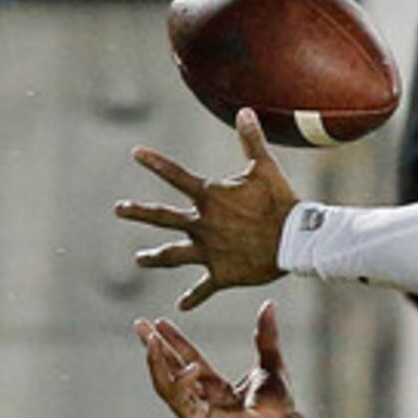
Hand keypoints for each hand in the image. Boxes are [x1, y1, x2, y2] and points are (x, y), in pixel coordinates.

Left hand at [115, 110, 297, 309]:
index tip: (136, 153)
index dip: (154, 163)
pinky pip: (203, 288)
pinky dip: (193, 298)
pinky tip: (181, 306)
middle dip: (138, 211)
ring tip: (140, 260)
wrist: (296, 240)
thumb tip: (245, 111)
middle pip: (161, 217)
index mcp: (209, 197)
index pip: (175, 176)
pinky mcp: (221, 273)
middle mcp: (201, 223)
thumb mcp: (265, 168)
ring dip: (155, 258)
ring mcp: (208, 250)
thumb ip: (251, 141)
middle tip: (120, 208)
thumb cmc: (282, 202)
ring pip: (173, 255)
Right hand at [137, 301, 298, 417]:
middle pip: (169, 368)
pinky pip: (180, 400)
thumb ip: (267, 336)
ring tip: (150, 341)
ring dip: (156, 362)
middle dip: (153, 346)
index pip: (186, 358)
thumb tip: (269, 305)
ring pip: (166, 384)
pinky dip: (181, 383)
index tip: (159, 321)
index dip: (173, 340)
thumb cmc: (279, 406)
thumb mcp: (271, 363)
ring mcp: (196, 411)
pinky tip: (191, 368)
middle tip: (139, 324)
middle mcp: (202, 398)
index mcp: (215, 386)